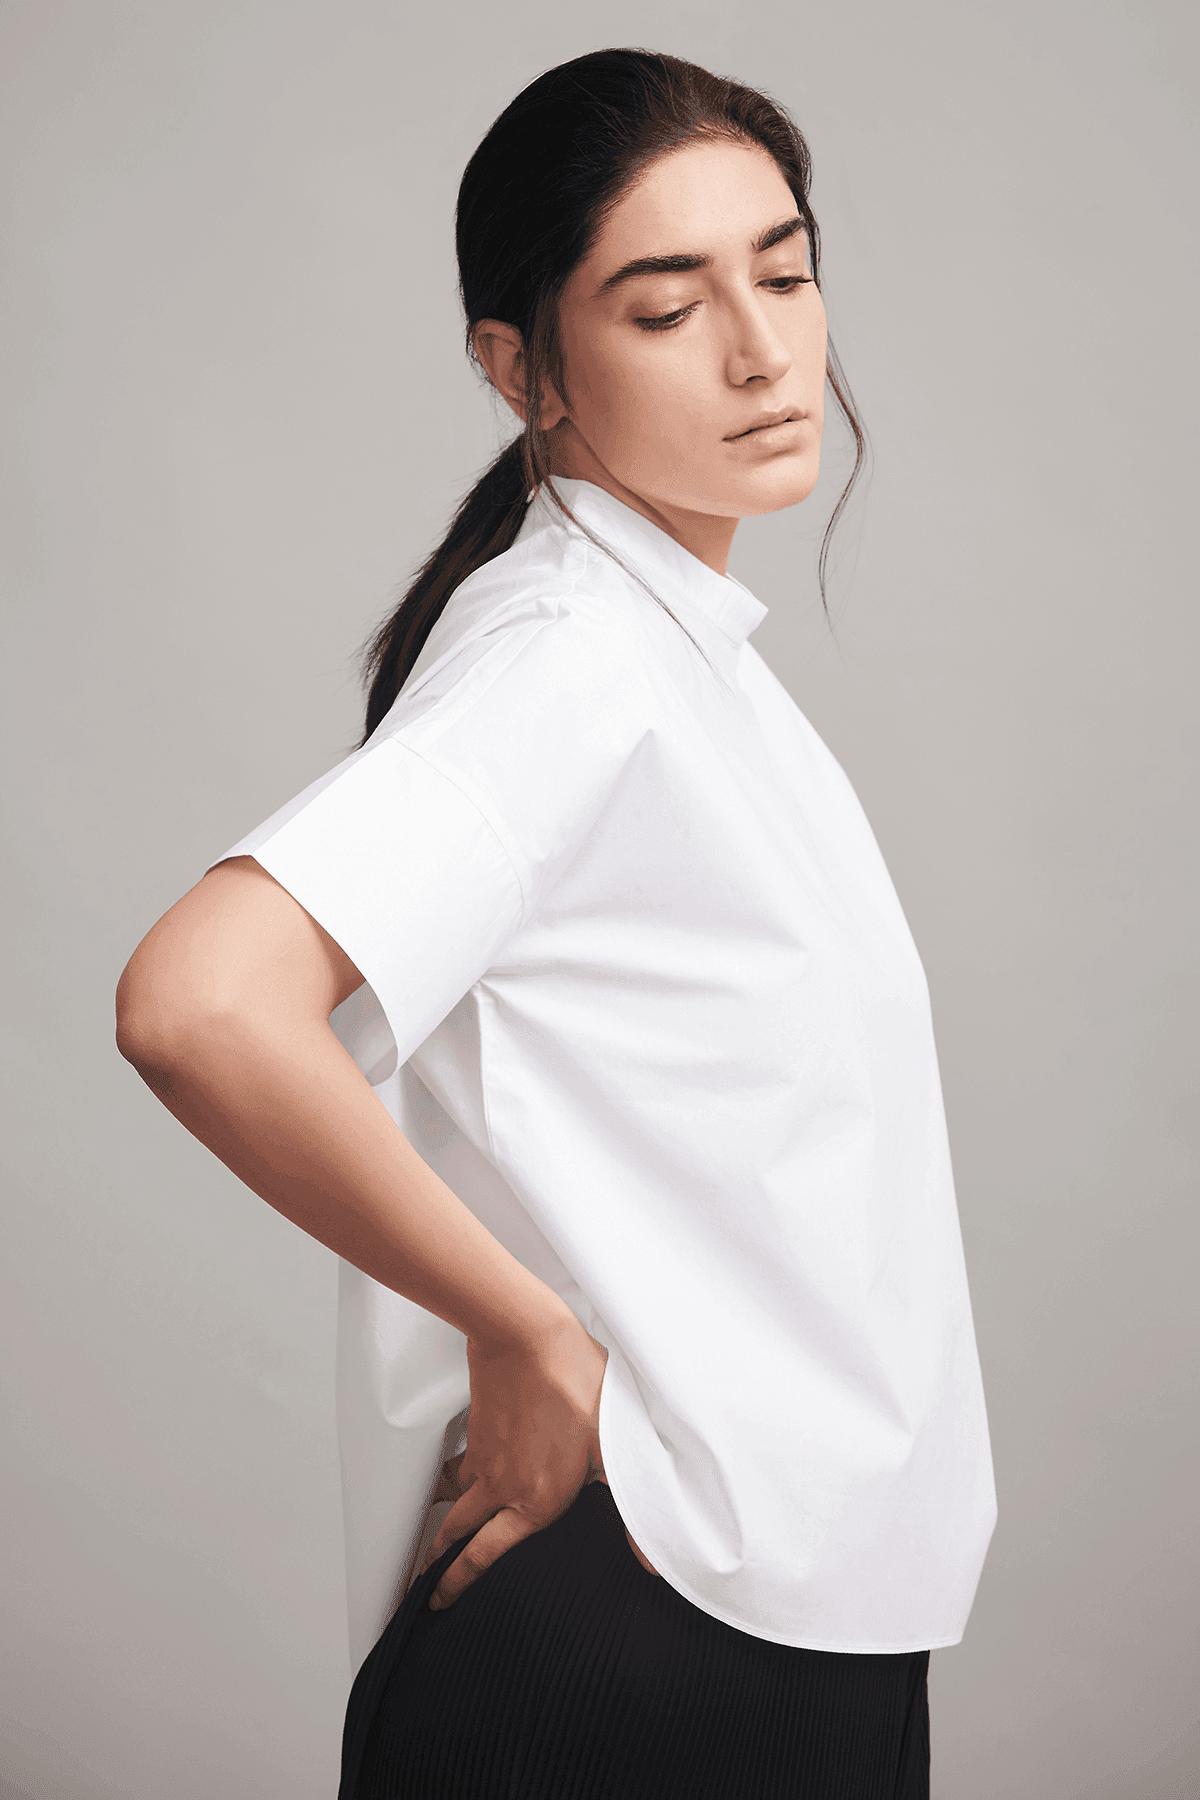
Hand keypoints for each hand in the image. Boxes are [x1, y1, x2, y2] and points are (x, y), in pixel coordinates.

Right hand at [415, 1311, 610, 1609]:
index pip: (486, 1555)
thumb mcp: (615, 1451)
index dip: (459, 1582)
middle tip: (424, 1584)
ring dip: (445, 1523)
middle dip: (439, 1562)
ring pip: (457, 1500)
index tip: (439, 1599)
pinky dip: (458, 1480)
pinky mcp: (479, 1428)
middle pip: (459, 1533)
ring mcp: (485, 1456)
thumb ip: (632, 1510)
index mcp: (535, 1500)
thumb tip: (654, 1562)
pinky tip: (468, 1477)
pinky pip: (464, 1465)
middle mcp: (502, 1485)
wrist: (527, 1338)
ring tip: (437, 1539)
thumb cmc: (574, 1387)